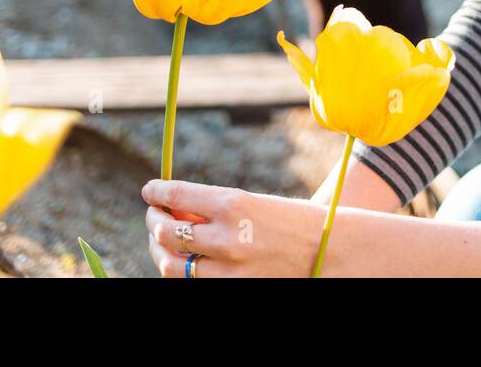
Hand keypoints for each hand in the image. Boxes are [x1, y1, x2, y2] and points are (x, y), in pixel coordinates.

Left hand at [142, 179, 325, 277]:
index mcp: (233, 203)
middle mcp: (226, 236)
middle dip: (153, 220)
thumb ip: (215, 209)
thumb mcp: (254, 204)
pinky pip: (193, 283)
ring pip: (171, 263)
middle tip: (153, 215)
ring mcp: (229, 268)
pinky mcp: (234, 289)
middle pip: (167, 230)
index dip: (156, 192)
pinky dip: (180, 271)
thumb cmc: (293, 221)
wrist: (331, 251)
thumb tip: (176, 211)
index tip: (149, 191)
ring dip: (159, 249)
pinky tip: (182, 261)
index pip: (177, 195)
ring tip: (160, 241)